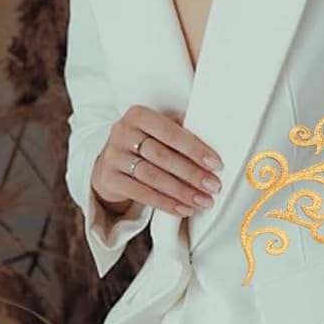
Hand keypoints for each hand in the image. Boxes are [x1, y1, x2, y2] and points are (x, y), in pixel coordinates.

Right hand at [90, 105, 222, 218]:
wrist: (109, 163)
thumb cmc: (142, 143)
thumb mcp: (157, 130)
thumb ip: (179, 131)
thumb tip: (212, 139)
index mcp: (139, 115)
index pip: (170, 131)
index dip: (194, 149)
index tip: (214, 163)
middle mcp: (122, 132)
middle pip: (162, 156)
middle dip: (192, 173)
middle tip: (212, 186)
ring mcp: (113, 156)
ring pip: (152, 176)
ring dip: (182, 191)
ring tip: (202, 200)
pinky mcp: (109, 179)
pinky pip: (141, 193)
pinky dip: (165, 203)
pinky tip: (182, 208)